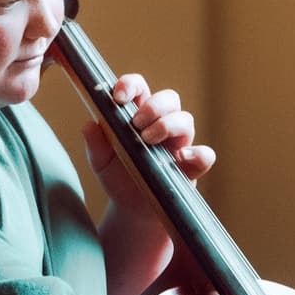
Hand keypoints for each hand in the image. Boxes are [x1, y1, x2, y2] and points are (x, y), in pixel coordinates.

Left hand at [81, 73, 215, 211]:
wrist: (132, 209)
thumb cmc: (119, 178)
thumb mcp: (100, 162)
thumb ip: (95, 143)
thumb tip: (89, 126)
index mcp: (139, 115)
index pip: (140, 87)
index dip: (131, 85)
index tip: (118, 98)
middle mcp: (162, 124)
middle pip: (169, 98)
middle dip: (154, 106)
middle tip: (136, 124)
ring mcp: (179, 143)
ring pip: (186, 119)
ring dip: (167, 125)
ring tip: (147, 141)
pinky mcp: (192, 166)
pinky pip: (205, 155)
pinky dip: (197, 154)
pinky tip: (180, 159)